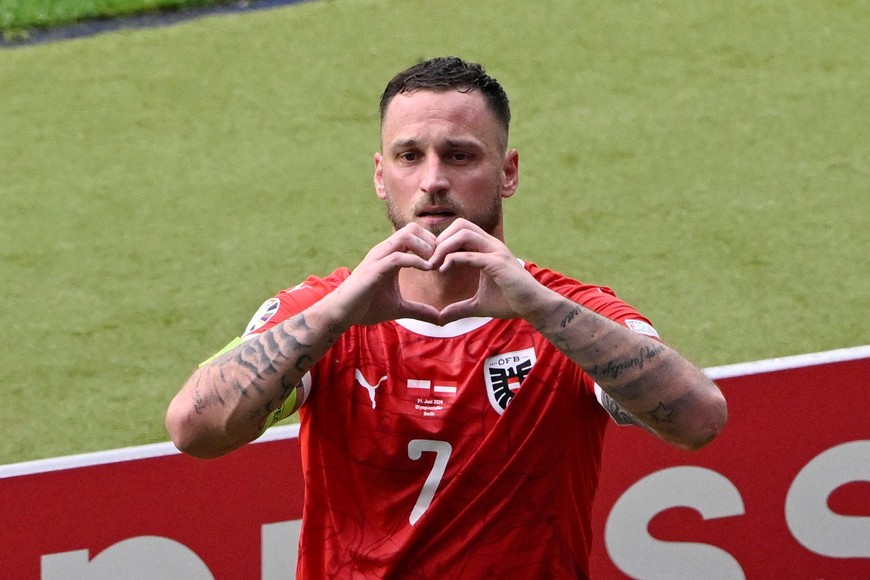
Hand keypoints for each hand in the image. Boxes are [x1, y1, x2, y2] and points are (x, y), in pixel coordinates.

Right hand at [335, 223, 442, 325]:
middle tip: (440, 261)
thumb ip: (419, 310)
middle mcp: (385, 251)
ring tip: (434, 265)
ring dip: (425, 248)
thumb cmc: (366, 306)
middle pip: (413, 228)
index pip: (415, 235)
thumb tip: (438, 319)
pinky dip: (416, 260)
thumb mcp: (399, 308)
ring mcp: (379, 258)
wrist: (342, 313)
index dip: (433, 245)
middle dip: (432, 241)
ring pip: (406, 236)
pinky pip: (399, 256)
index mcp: (391, 255)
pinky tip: (427, 270)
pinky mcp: (375, 269)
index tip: (443, 262)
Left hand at [427, 219, 544, 323]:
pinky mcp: (498, 263)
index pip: (460, 231)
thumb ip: (459, 309)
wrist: (533, 307)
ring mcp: (496, 251)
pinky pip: (471, 254)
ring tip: (434, 264)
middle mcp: (491, 245)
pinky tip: (444, 269)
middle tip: (429, 260)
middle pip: (460, 225)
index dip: (442, 242)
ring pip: (464, 233)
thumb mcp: (478, 306)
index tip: (431, 261)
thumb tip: (440, 319)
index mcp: (487, 249)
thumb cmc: (510, 302)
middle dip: (441, 239)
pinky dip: (454, 258)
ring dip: (444, 246)